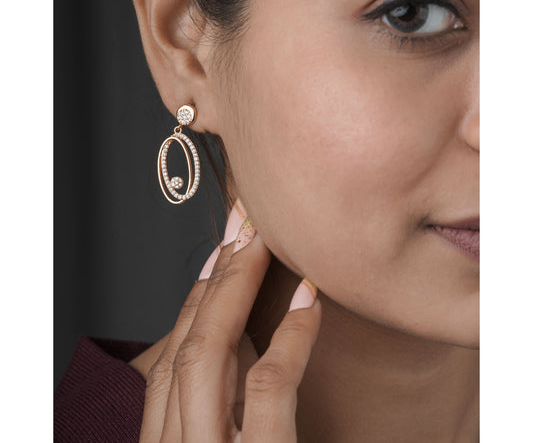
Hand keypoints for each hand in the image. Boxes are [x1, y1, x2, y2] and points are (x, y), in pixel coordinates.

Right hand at [135, 202, 320, 441]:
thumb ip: (219, 407)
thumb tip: (246, 343)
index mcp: (168, 440)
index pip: (173, 358)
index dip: (198, 299)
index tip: (221, 253)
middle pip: (187, 341)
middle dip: (214, 275)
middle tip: (242, 222)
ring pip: (208, 352)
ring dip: (236, 286)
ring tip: (264, 239)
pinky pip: (268, 387)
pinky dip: (289, 336)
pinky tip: (308, 299)